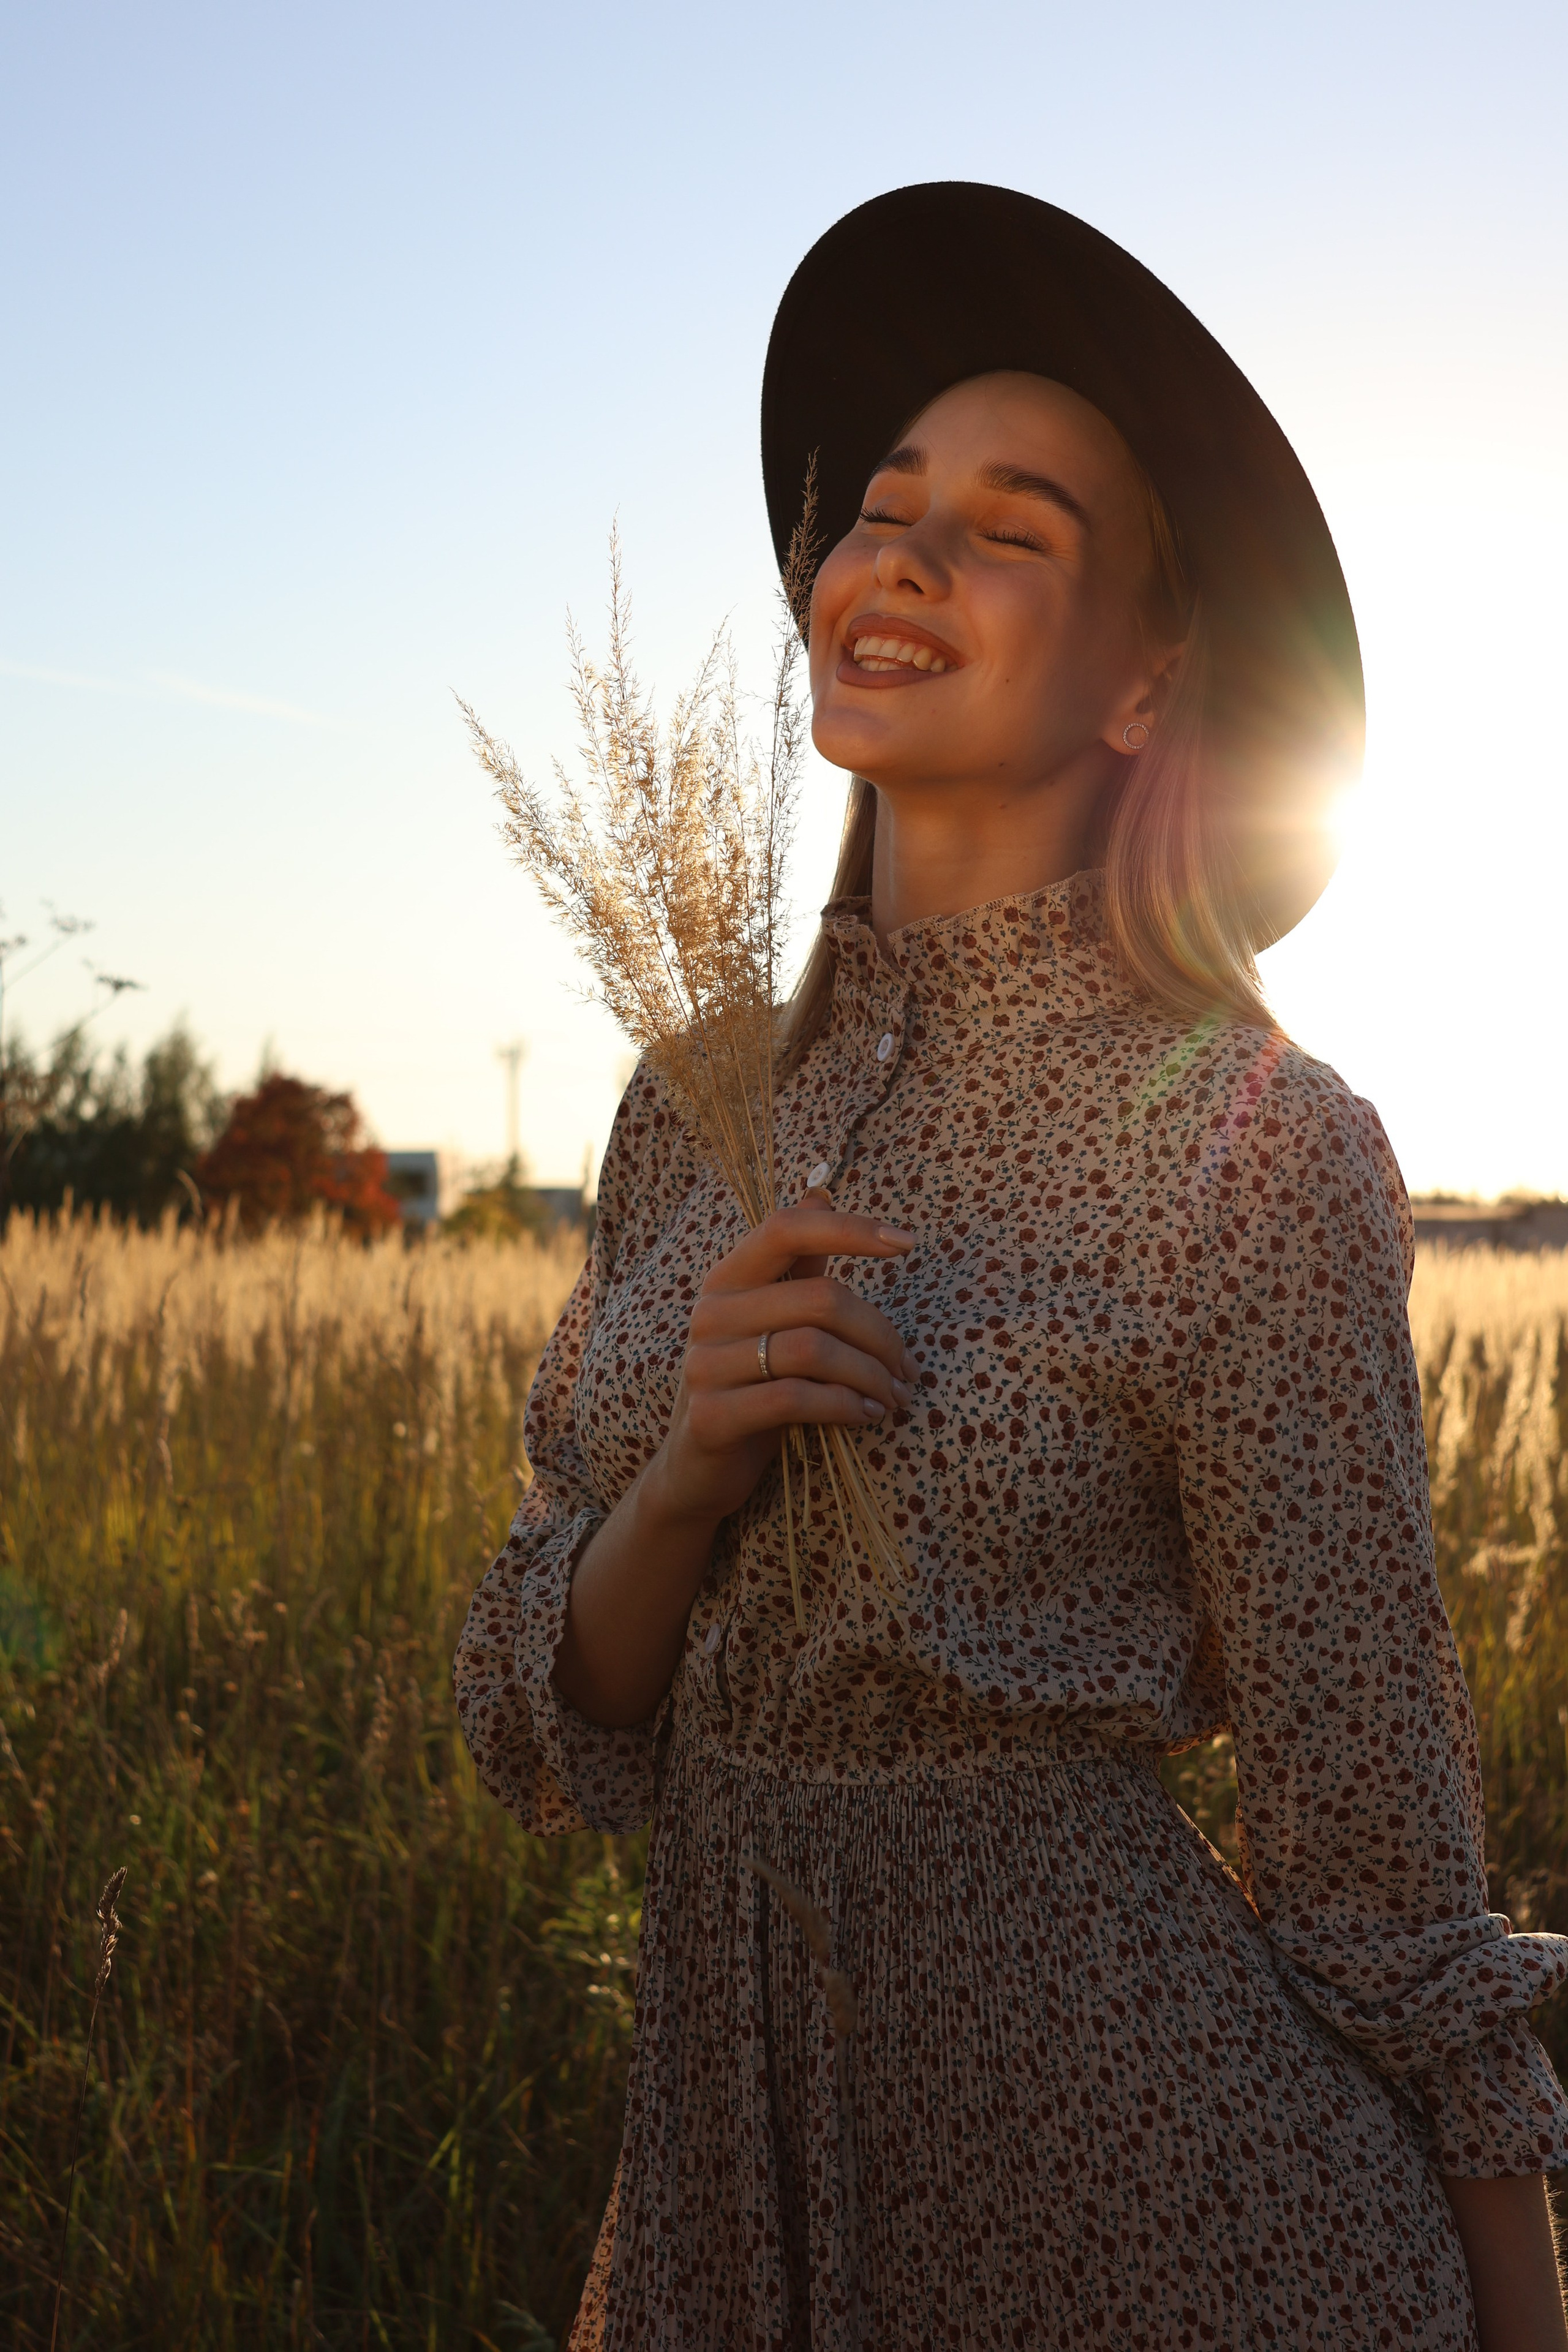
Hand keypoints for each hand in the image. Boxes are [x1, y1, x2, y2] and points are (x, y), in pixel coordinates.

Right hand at [551, 1191, 915, 1726]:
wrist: (697, 1470)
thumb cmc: (752, 1385)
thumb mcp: (772, 1320)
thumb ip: (797, 1264)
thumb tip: (821, 1188)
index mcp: (726, 1279)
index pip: (787, 1229)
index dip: (849, 1228)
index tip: (906, 1241)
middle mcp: (709, 1313)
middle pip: (820, 1299)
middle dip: (881, 1334)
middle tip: (909, 1370)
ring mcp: (704, 1366)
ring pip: (813, 1349)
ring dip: (870, 1375)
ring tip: (895, 1398)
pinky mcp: (712, 1416)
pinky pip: (796, 1399)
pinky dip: (845, 1406)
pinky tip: (869, 1417)